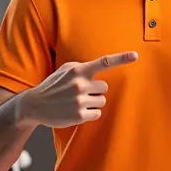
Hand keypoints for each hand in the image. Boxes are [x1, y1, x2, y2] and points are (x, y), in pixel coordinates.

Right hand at [21, 51, 137, 127]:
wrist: (35, 105)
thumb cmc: (53, 85)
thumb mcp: (65, 70)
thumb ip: (82, 68)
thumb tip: (101, 67)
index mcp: (78, 71)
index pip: (103, 62)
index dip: (121, 58)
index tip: (136, 55)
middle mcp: (80, 84)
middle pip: (105, 87)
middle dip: (96, 90)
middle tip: (80, 93)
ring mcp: (80, 101)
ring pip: (102, 101)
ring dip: (93, 102)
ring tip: (77, 102)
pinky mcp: (80, 116)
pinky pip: (97, 114)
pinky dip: (90, 114)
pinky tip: (76, 112)